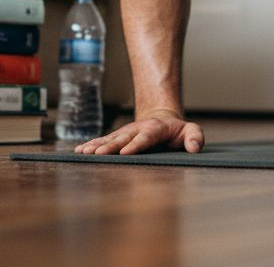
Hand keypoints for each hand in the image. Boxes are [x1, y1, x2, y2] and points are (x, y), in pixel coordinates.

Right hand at [73, 109, 204, 154]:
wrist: (162, 119)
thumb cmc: (177, 130)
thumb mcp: (191, 130)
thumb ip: (195, 137)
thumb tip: (195, 148)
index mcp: (155, 129)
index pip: (145, 137)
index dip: (135, 145)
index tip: (124, 153)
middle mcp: (138, 129)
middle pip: (123, 138)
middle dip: (110, 146)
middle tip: (97, 154)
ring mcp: (126, 132)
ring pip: (110, 138)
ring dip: (97, 145)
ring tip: (84, 152)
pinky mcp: (119, 137)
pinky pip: (104, 140)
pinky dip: (92, 144)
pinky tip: (79, 151)